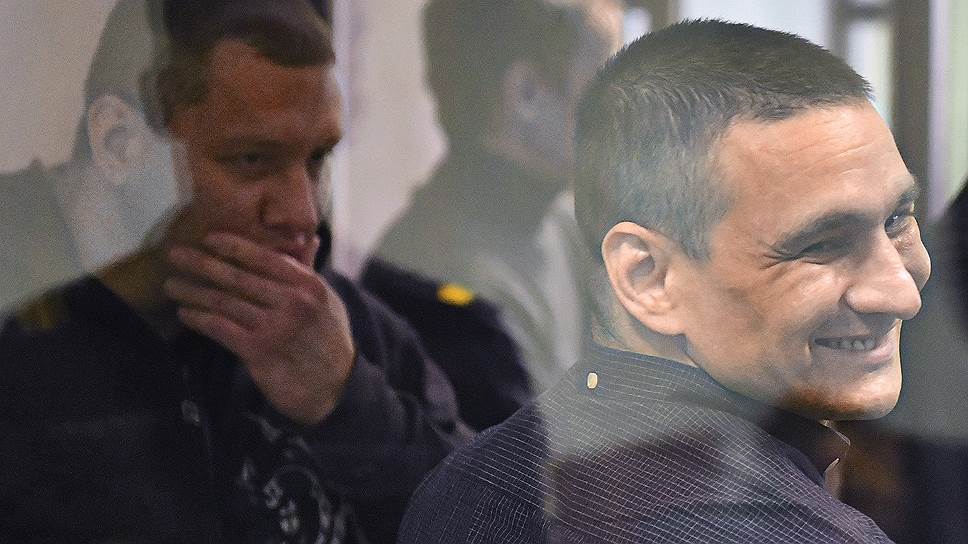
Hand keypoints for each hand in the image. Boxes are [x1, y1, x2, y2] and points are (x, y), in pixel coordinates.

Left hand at [164, 232, 354, 424]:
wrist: (335, 386)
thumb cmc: (329, 339)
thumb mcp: (327, 301)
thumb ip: (310, 271)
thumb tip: (309, 238)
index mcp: (308, 285)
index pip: (266, 258)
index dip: (235, 246)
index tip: (209, 238)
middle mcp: (293, 302)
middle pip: (238, 277)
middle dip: (202, 264)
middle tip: (175, 254)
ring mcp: (275, 327)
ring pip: (225, 302)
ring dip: (193, 292)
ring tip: (171, 285)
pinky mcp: (259, 351)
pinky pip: (222, 329)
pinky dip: (200, 319)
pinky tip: (185, 313)